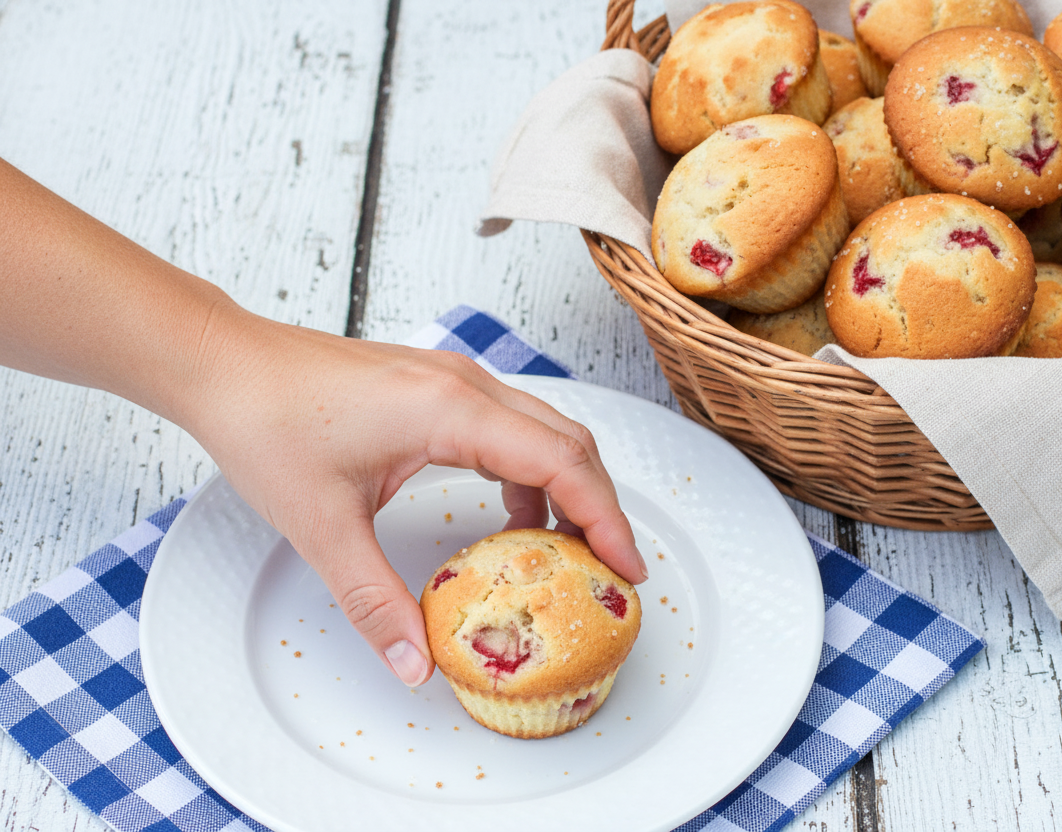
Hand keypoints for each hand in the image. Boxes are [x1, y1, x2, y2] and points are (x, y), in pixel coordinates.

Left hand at [179, 309, 646, 687]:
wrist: (225, 364)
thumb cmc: (267, 422)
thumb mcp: (323, 526)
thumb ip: (376, 601)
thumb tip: (416, 663)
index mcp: (451, 409)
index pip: (561, 461)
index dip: (605, 517)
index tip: (626, 567)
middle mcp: (466, 385)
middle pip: (569, 442)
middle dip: (599, 507)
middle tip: (610, 570)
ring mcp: (454, 381)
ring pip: (544, 431)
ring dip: (565, 490)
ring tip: (563, 554)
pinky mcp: (437, 388)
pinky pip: (509, 429)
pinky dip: (527, 475)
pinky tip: (510, 518)